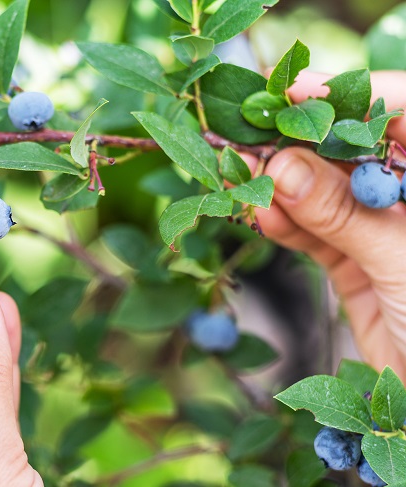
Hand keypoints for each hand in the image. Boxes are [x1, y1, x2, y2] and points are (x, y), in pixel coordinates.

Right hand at [257, 71, 405, 375]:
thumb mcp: (401, 261)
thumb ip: (340, 213)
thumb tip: (281, 167)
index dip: (352, 96)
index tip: (296, 89)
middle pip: (355, 152)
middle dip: (302, 142)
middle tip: (249, 134)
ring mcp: (386, 231)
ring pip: (326, 193)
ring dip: (282, 186)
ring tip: (240, 176)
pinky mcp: (358, 265)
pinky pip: (315, 233)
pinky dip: (285, 224)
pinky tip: (259, 215)